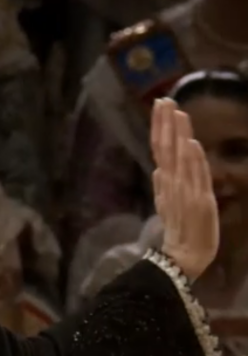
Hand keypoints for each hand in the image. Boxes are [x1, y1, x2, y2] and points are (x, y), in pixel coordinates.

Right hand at [151, 98, 218, 280]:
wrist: (185, 254)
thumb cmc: (180, 231)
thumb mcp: (168, 207)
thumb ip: (163, 188)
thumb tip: (158, 169)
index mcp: (166, 181)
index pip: (160, 148)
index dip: (160, 127)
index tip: (160, 107)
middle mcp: (172, 182)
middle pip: (166, 147)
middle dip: (165, 123)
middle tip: (163, 100)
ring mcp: (184, 190)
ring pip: (179, 156)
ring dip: (178, 134)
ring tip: (177, 112)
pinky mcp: (198, 200)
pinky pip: (194, 175)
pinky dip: (192, 160)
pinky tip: (191, 143)